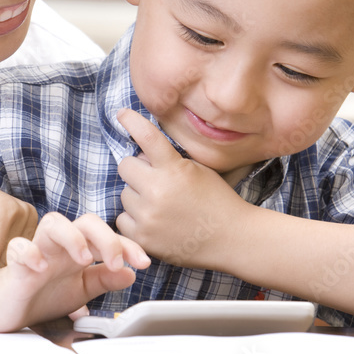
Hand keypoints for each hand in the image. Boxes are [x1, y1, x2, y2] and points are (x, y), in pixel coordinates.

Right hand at [0, 211, 149, 332]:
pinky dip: (30, 253)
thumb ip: (104, 280)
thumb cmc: (41, 294)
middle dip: (105, 237)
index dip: (128, 245)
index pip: (106, 236)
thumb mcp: (81, 290)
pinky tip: (41, 268)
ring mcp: (37, 251)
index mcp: (77, 250)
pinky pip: (18, 247)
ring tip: (83, 260)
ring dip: (72, 237)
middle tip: (116, 262)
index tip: (143, 262)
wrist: (8, 308)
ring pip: (53, 222)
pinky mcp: (14, 264)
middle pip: (84, 221)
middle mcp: (59, 246)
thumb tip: (131, 274)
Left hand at [115, 108, 245, 267]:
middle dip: (137, 170)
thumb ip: (169, 160)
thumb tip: (141, 155)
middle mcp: (157, 191)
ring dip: (137, 196)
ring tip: (162, 206)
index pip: (147, 137)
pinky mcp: (143, 237)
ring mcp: (148, 216)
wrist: (232, 238)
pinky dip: (135, 220)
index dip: (132, 121)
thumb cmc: (217, 201)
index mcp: (174, 169)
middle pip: (125, 166)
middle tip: (154, 180)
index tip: (122, 115)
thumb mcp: (198, 170)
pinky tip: (155, 222)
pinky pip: (122, 219)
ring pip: (124, 194)